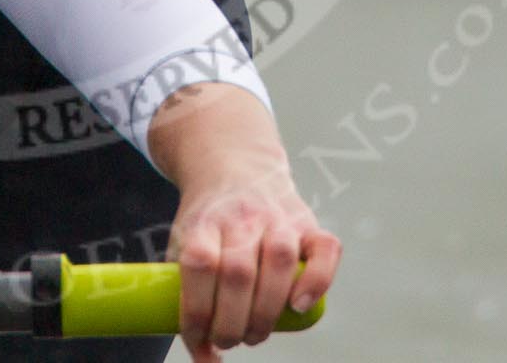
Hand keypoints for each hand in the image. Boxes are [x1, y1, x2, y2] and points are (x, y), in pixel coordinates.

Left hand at [146, 82, 340, 360]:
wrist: (233, 162)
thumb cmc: (208, 219)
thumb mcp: (182, 240)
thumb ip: (184, 293)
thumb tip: (202, 357)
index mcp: (205, 221)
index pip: (199, 265)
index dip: (196, 310)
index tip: (198, 338)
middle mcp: (243, 216)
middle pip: (238, 274)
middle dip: (232, 323)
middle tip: (228, 340)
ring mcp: (278, 217)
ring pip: (279, 264)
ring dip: (266, 313)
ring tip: (254, 334)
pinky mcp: (308, 222)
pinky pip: (324, 250)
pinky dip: (317, 281)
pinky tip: (298, 306)